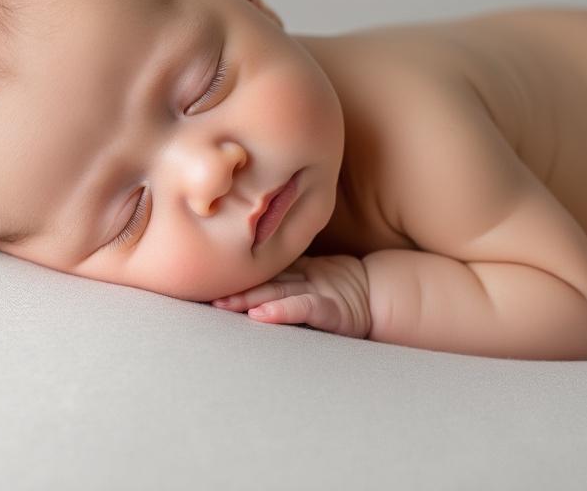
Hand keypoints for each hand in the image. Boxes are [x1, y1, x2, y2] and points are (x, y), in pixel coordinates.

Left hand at [210, 255, 371, 339]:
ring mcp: (318, 291)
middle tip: (203, 294)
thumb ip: (286, 276)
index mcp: (297, 273)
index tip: (203, 279)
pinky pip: (304, 308)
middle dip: (234, 288)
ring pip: (278, 292)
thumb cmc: (344, 293)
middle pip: (263, 281)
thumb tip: (250, 288)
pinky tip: (260, 315)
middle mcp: (304, 279)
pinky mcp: (332, 310)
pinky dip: (281, 311)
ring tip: (222, 305)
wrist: (383, 297)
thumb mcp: (313, 280)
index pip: (262, 272)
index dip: (234, 275)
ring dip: (248, 299)